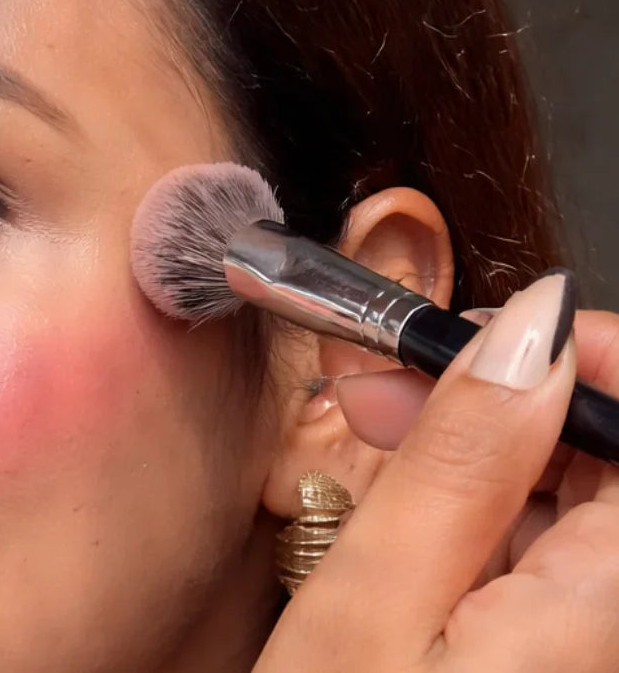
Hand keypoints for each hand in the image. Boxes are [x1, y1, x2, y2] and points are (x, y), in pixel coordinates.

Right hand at [253, 272, 618, 672]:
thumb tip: (533, 324)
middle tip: (390, 381)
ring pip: (573, 497)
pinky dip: (472, 501)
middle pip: (611, 456)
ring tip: (375, 428)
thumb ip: (459, 463)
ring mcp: (579, 639)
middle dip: (514, 392)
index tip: (483, 332)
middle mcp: (610, 623)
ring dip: (481, 444)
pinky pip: (538, 549)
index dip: (590, 352)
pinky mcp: (543, 650)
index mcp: (599, 608)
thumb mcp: (370, 600)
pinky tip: (405, 497)